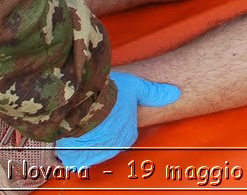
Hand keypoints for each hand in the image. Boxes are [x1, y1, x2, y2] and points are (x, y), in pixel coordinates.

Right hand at [55, 72, 180, 169]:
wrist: (83, 98)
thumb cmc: (110, 91)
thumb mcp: (136, 86)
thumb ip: (154, 93)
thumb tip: (175, 94)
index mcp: (127, 133)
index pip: (125, 135)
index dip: (116, 123)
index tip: (110, 114)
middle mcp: (111, 146)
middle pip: (107, 144)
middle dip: (101, 134)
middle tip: (94, 119)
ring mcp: (93, 151)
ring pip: (90, 152)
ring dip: (86, 143)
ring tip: (82, 128)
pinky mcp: (75, 154)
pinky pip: (74, 160)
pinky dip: (71, 153)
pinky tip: (70, 142)